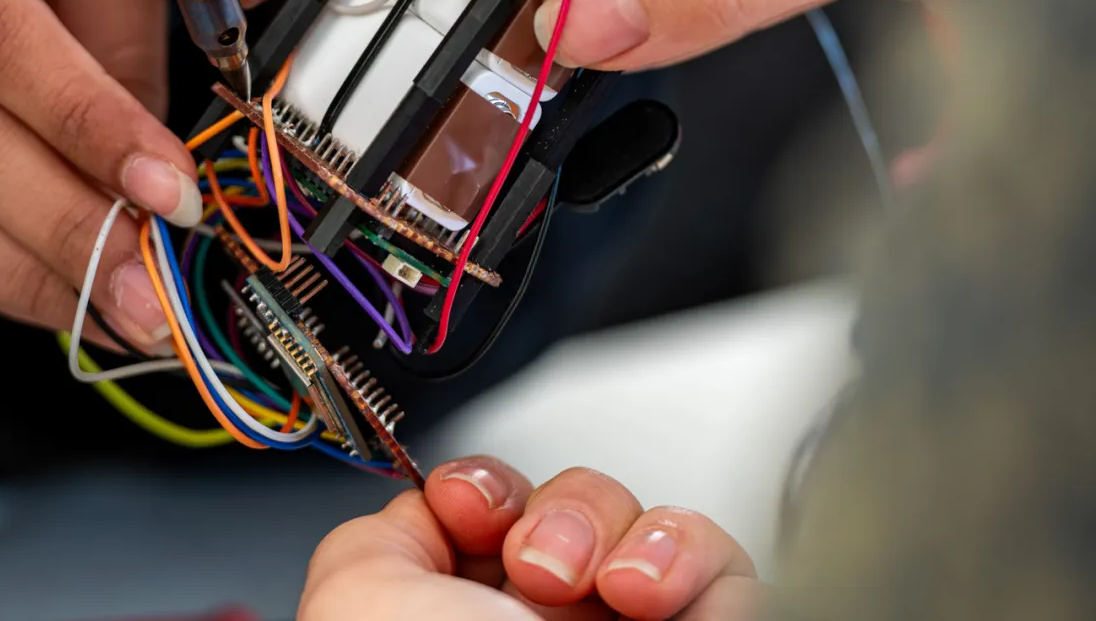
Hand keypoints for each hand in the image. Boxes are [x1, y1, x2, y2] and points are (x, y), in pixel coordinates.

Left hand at [301, 457, 764, 620]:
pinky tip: (655, 601)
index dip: (488, 488)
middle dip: (564, 511)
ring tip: (617, 591)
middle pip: (581, 506)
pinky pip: (736, 573)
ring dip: (636, 537)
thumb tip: (424, 505)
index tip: (472, 507)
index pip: (500, 512)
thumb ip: (378, 541)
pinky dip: (698, 564)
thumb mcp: (359, 598)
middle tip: (540, 567)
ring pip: (657, 529)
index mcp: (465, 617)